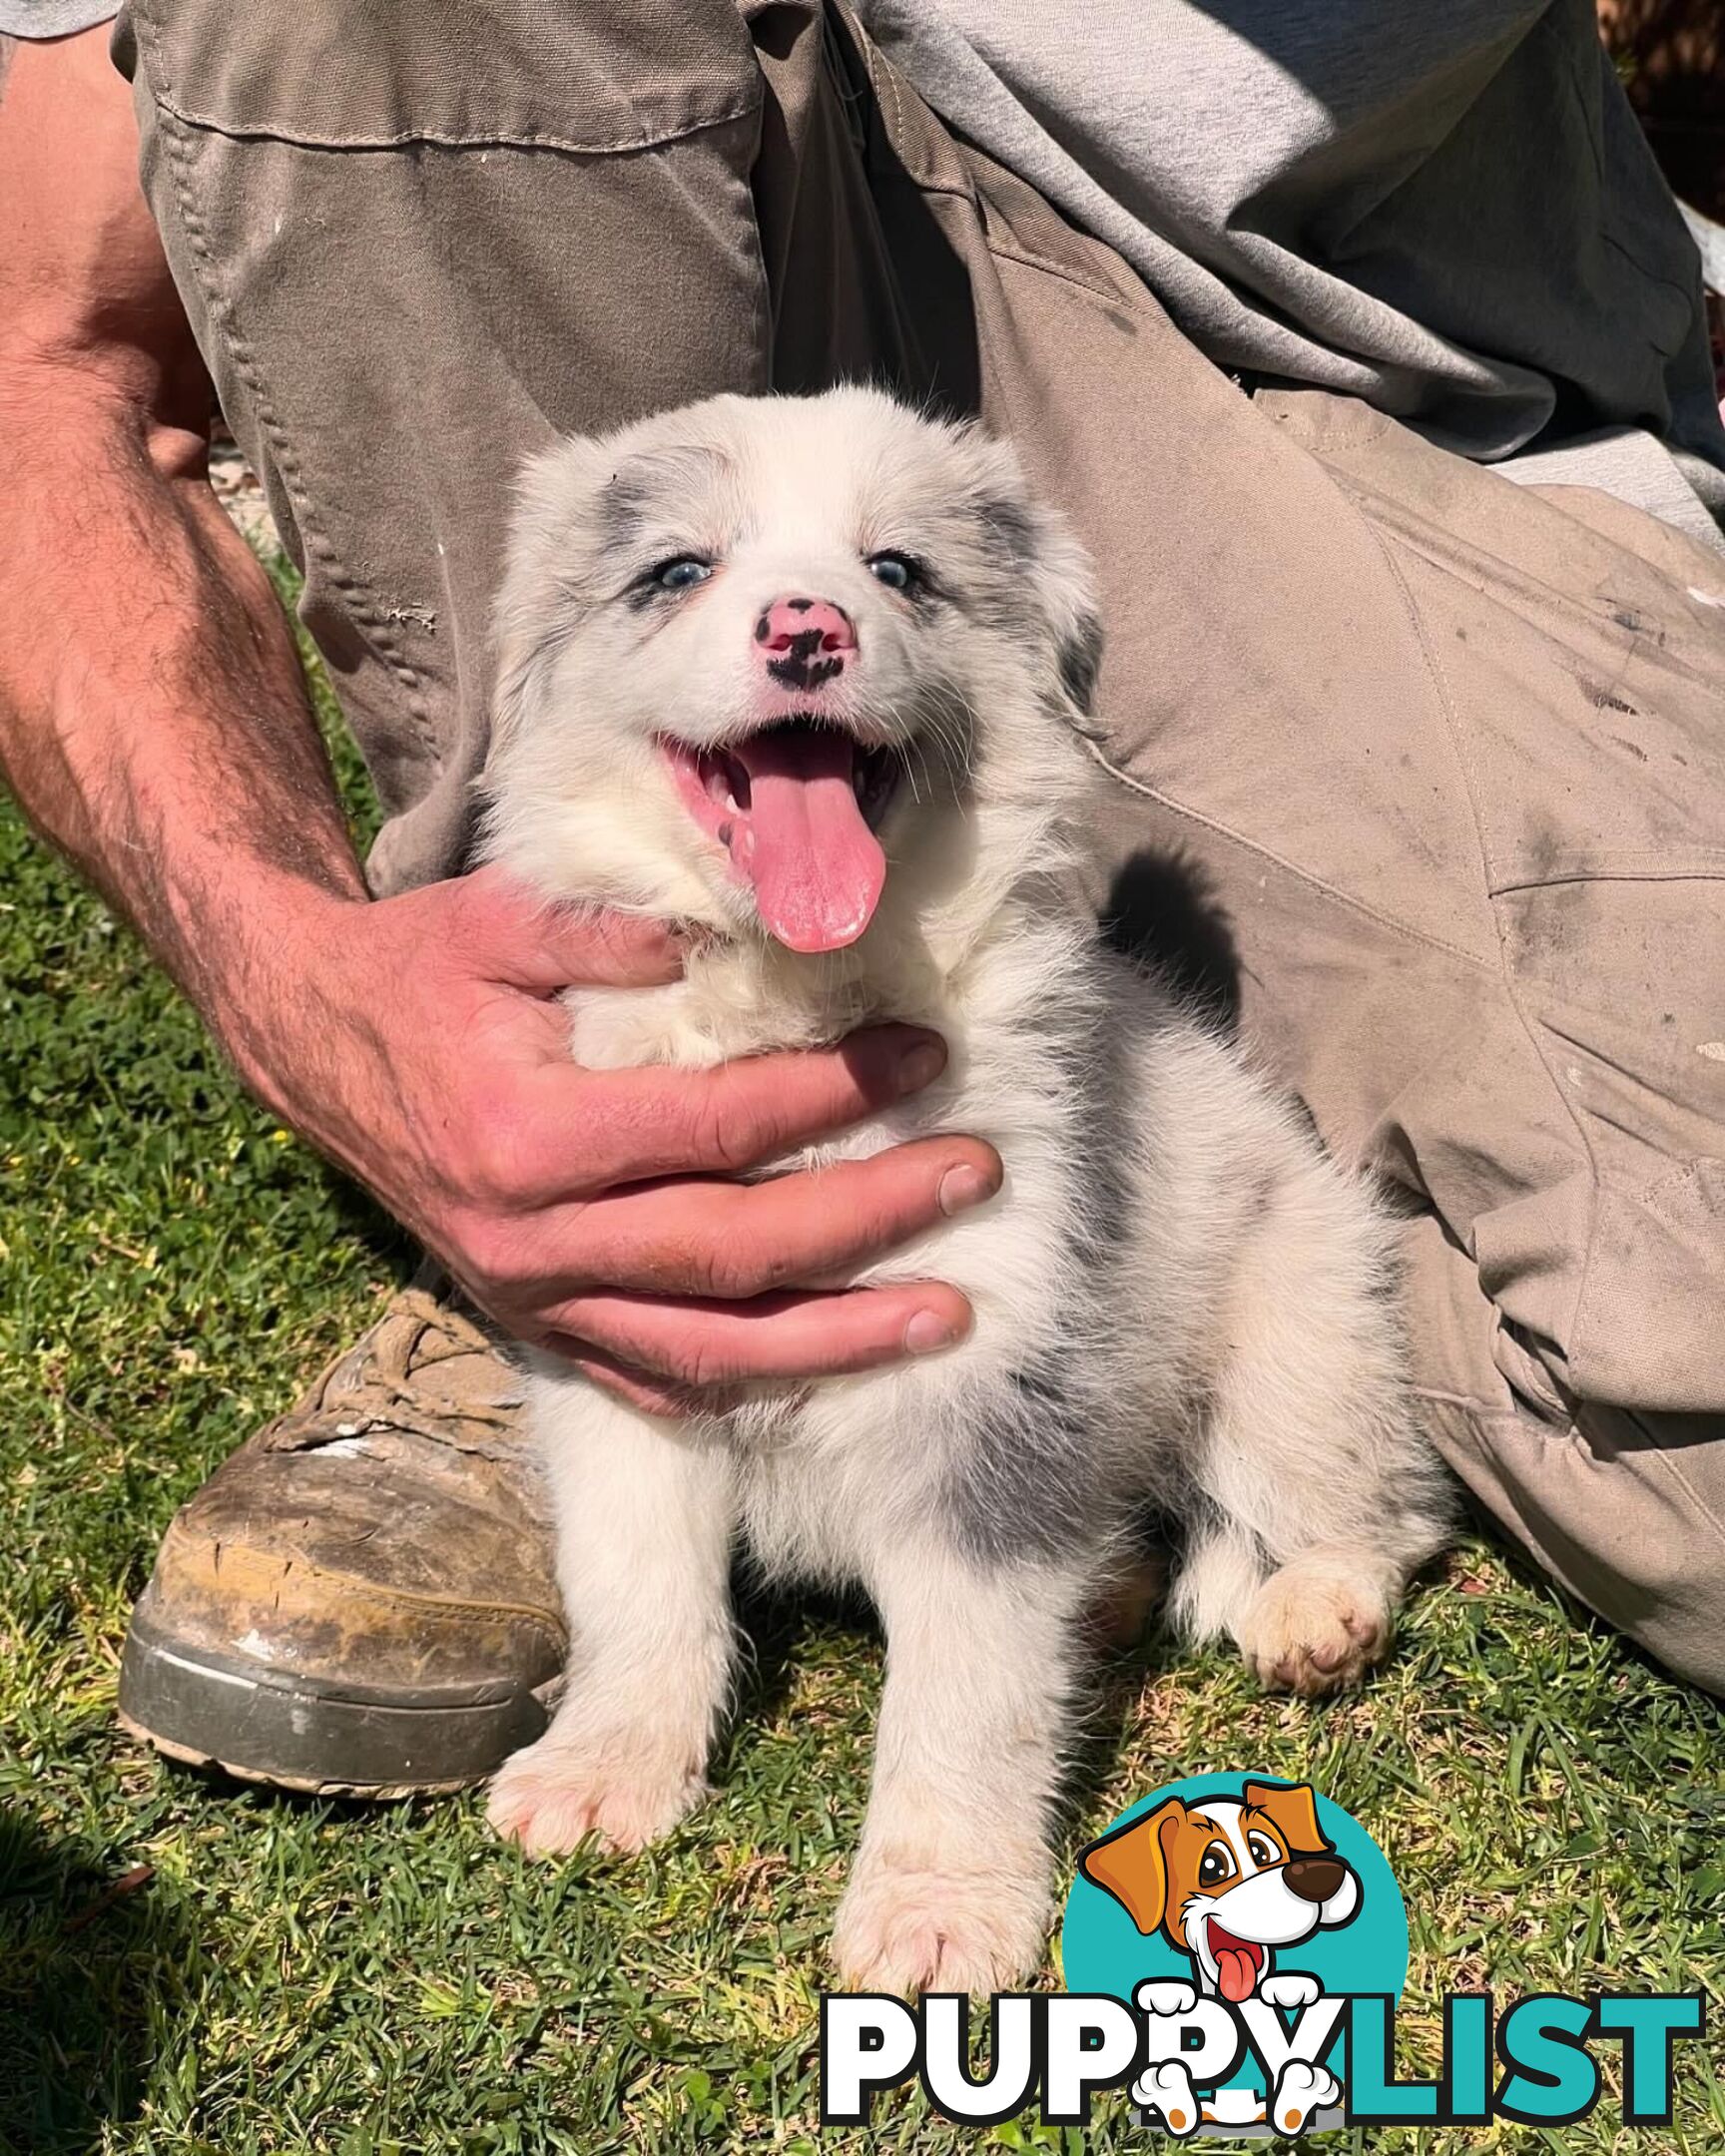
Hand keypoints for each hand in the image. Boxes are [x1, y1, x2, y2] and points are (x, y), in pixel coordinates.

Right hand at [243, 866, 999, 1410]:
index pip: (719, 1128)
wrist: (309, 1038)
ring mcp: (535, 1297)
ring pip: (709, 1348)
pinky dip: (744, 1383)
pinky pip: (651, 1379)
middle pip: (736, 1252)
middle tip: (974, 1176)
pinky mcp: (533, 1324)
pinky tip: (830, 1369)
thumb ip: (617, 934)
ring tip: (948, 1319)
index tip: (923, 1056)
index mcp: (531, 1135)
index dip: (832, 1094)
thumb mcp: (501, 918)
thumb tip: (753, 937)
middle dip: (871, 1220)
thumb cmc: (418, 970)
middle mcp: (536, 1239)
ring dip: (838, 1341)